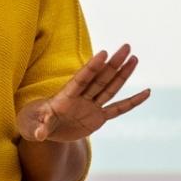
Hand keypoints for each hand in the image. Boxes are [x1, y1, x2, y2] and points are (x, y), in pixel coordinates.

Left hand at [17, 44, 150, 142]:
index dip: (92, 67)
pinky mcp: (97, 118)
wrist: (41, 129)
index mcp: (65, 97)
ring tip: (134, 58)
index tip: (103, 53)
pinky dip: (132, 102)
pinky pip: (118, 109)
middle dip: (113, 63)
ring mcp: (91, 106)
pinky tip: (146, 93)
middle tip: (126, 46)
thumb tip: (40, 134)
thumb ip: (40, 128)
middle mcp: (81, 98)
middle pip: (100, 78)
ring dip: (123, 74)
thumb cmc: (34, 124)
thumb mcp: (33, 126)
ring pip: (110, 88)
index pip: (81, 79)